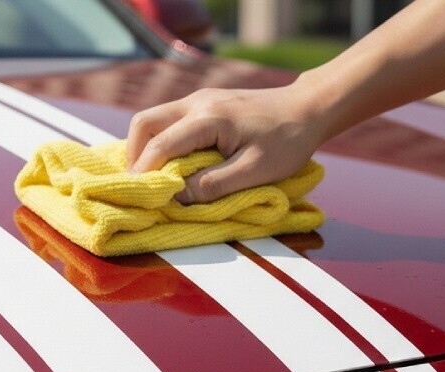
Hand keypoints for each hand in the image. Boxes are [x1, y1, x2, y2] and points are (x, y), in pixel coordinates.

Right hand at [126, 86, 323, 203]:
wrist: (309, 108)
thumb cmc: (287, 141)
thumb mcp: (255, 171)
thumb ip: (213, 185)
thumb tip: (177, 197)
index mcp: (207, 119)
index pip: (160, 145)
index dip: (144, 173)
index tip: (139, 198)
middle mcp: (196, 103)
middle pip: (144, 123)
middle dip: (135, 156)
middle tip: (141, 186)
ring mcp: (199, 99)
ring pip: (154, 120)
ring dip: (147, 149)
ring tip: (154, 178)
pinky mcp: (205, 103)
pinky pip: (170, 121)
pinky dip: (162, 142)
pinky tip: (172, 163)